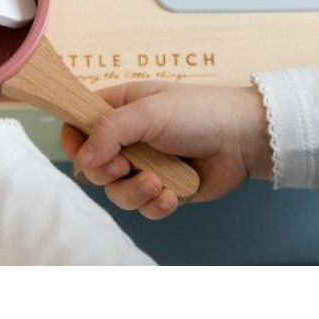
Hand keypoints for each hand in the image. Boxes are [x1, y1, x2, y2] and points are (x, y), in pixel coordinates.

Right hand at [61, 81, 270, 219]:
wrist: (244, 138)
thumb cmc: (197, 112)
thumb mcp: (149, 112)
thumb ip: (110, 131)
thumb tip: (80, 159)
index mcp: (119, 109)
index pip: (78, 125)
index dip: (74, 141)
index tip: (81, 151)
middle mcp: (127, 139)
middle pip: (93, 167)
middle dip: (108, 172)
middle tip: (127, 165)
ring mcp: (145, 166)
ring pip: (117, 193)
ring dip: (134, 192)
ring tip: (158, 183)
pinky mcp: (164, 190)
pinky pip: (144, 208)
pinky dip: (156, 205)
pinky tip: (174, 194)